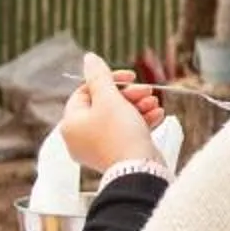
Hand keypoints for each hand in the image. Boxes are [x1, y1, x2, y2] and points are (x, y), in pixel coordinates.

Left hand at [61, 52, 163, 173]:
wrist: (138, 172)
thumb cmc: (120, 135)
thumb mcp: (109, 99)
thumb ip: (99, 76)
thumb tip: (89, 58)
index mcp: (71, 123)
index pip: (86, 92)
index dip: (109, 80)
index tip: (130, 76)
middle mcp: (81, 137)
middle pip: (104, 105)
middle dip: (129, 95)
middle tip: (147, 90)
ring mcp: (98, 148)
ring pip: (118, 118)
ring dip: (139, 106)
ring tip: (155, 103)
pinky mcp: (116, 155)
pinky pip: (126, 133)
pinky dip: (141, 122)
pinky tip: (158, 115)